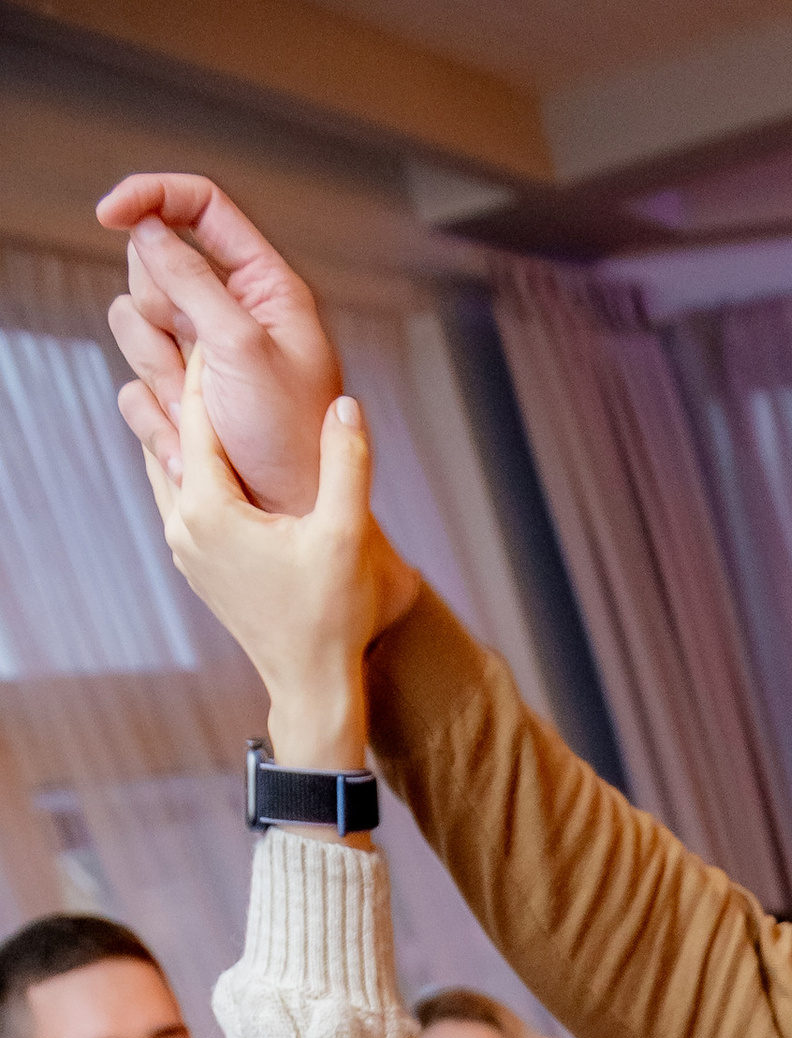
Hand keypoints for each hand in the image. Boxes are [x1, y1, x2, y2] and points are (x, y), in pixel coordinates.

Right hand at [98, 174, 341, 513]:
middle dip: (161, 313)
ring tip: (201, 418)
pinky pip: (133, 390)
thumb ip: (193, 279)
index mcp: (265, 288)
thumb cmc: (291, 441)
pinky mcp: (180, 403)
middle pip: (154, 267)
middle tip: (198, 364)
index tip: (109, 212)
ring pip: (133, 328)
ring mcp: (200, 360)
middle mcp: (231, 315)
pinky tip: (190, 451)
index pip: (201, 207)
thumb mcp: (243, 348)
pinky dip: (156, 421)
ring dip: (159, 375)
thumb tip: (145, 226)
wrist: (292, 522)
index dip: (152, 197)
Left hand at [133, 354, 402, 762]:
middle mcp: (183, 522)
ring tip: (197, 375)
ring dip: (182, 419)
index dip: (212, 364)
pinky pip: (180, 490)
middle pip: (171, 429)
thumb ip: (347, 465)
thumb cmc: (331, 618)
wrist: (311, 686)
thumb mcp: (346, 537)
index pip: (198, 412)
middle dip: (185, 381)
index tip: (221, 319)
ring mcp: (184, 544)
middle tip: (195, 328)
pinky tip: (209, 439)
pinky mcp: (196, 561)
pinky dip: (189, 457)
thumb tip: (346, 402)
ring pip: (166, 459)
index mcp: (211, 508)